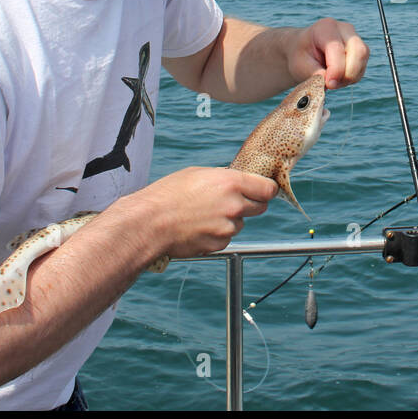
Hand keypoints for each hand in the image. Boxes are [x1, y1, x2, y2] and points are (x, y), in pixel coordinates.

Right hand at [130, 166, 278, 257]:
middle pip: (260, 207)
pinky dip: (217, 234)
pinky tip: (198, 227)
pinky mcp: (218, 244)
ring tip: (204, 215)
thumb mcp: (198, 174)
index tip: (262, 190)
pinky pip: (226, 238)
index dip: (265, 189)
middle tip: (231, 202)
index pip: (268, 189)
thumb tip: (236, 183)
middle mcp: (234, 205)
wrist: (149, 224)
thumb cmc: (168, 195)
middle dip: (250, 204)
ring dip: (230, 220)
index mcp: (231, 183)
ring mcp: (228, 227)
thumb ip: (223, 179)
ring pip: (240, 224)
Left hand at [291, 18, 367, 89]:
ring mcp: (354, 38)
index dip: (336, 70)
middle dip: (348, 74)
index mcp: (326, 28)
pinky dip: (352, 77)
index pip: (338, 49)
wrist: (303, 49)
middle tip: (331, 85)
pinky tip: (338, 79)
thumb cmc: (300, 55)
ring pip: (362, 60)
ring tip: (332, 82)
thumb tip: (330, 83)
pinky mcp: (360, 49)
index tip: (328, 84)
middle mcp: (344, 29)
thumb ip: (315, 74)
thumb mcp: (300, 65)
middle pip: (359, 51)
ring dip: (350, 77)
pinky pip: (363, 66)